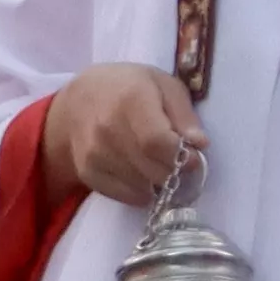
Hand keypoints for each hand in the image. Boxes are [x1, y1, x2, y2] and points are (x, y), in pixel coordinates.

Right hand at [51, 61, 200, 208]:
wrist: (80, 99)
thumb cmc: (130, 87)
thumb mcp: (164, 85)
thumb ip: (184, 114)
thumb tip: (199, 143)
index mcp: (131, 101)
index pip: (157, 142)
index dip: (182, 156)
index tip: (194, 157)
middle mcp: (107, 129)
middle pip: (152, 169)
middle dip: (175, 171)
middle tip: (180, 162)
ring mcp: (94, 153)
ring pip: (142, 186)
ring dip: (158, 181)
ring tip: (159, 163)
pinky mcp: (88, 172)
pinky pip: (124, 195)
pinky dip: (141, 191)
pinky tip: (143, 173)